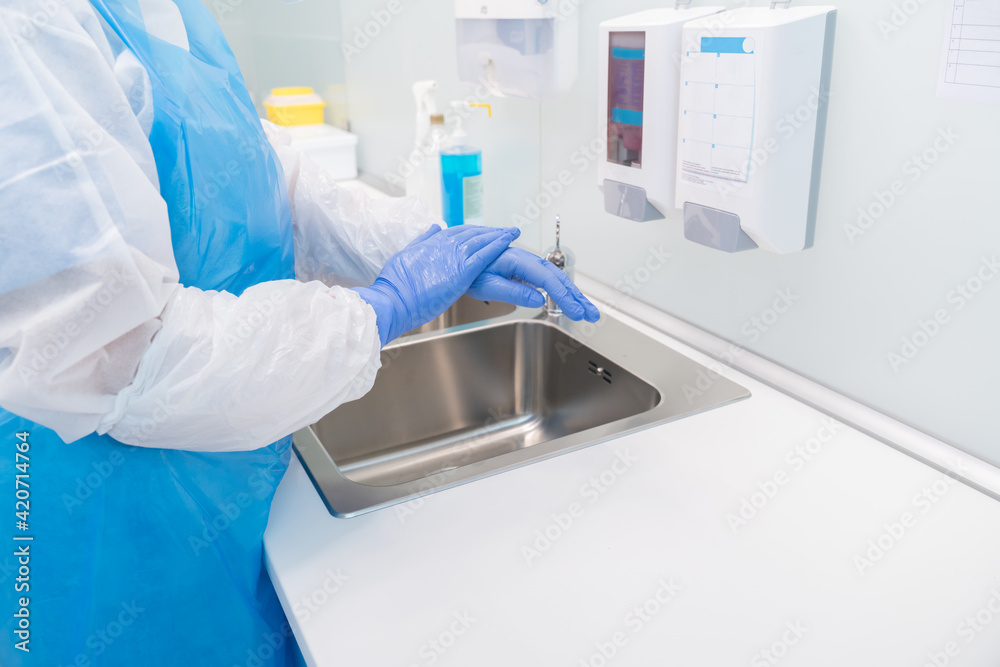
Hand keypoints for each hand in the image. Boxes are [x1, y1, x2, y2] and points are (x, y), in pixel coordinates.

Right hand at [352, 225, 518, 344]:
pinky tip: (508, 241)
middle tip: (504, 230)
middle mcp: (445, 244)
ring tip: (512, 232)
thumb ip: (423, 240)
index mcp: (432, 242)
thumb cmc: (396, 284)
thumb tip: (434, 227)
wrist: (395, 298)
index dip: (474, 230)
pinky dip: (498, 245)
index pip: (458, 231)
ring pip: (482, 240)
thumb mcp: (407, 254)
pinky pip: (486, 254)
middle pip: (473, 233)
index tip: (483, 230)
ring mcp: (455, 256)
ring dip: (499, 235)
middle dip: (490, 231)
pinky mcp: (463, 271)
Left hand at [467, 247, 599, 321]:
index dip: (564, 297)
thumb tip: (538, 300)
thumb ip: (513, 292)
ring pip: (557, 279)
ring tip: (587, 311)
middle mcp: (527, 260)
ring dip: (574, 296)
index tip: (575, 311)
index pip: (548, 280)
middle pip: (559, 279)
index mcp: (517, 261)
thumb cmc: (473, 271)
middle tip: (591, 315)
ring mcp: (529, 264)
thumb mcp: (488, 285)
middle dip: (577, 298)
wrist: (464, 258)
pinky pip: (550, 281)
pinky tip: (572, 302)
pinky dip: (564, 292)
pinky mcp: (529, 270)